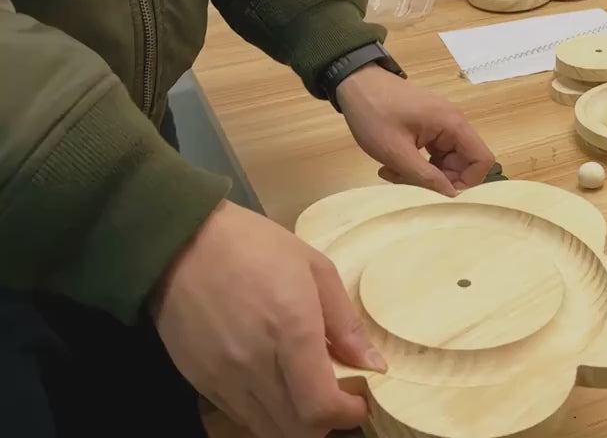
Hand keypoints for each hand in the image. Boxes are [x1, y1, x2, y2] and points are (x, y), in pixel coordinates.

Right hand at [151, 200, 386, 436]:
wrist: (180, 241)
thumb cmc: (255, 246)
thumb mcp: (316, 269)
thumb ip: (346, 322)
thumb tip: (372, 363)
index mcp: (290, 330)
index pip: (319, 407)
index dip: (347, 414)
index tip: (360, 400)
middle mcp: (254, 363)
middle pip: (296, 429)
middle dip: (326, 423)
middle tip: (339, 398)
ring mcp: (223, 377)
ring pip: (267, 429)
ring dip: (296, 422)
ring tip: (309, 394)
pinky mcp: (200, 381)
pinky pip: (240, 415)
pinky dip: (266, 413)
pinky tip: (276, 386)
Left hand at [336, 64, 494, 196]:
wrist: (354, 83)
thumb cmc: (374, 114)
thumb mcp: (397, 152)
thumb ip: (426, 176)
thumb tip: (452, 195)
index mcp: (453, 124)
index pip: (482, 159)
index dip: (468, 182)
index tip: (440, 193)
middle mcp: (453, 123)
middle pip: (463, 163)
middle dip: (439, 180)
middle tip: (408, 184)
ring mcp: (440, 124)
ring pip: (445, 160)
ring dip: (424, 174)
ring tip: (393, 174)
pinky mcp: (428, 126)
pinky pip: (433, 152)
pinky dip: (417, 163)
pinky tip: (393, 166)